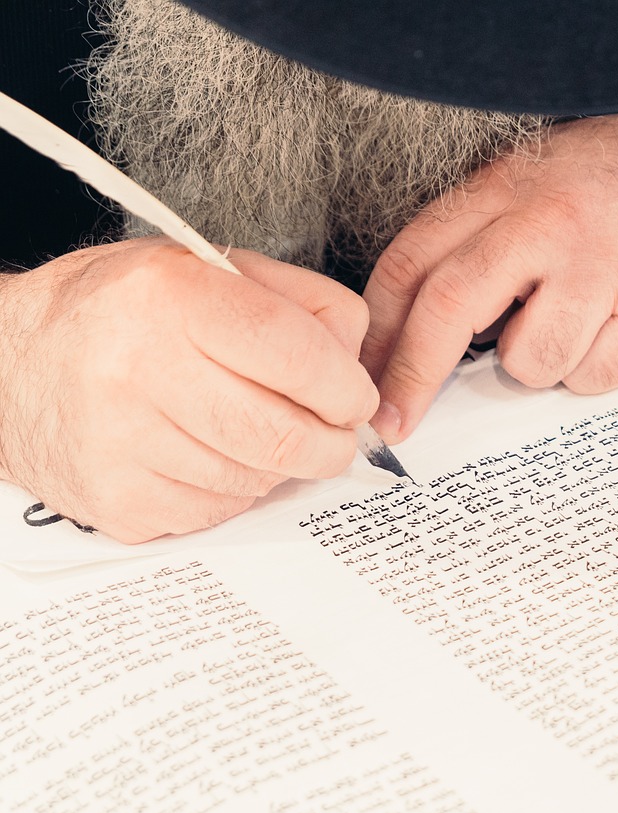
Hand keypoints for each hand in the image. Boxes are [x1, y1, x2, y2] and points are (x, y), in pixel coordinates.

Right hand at [0, 238, 378, 542]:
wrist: (10, 365)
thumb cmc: (124, 313)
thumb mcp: (209, 270)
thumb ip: (300, 302)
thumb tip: (357, 364)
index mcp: (171, 297)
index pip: (299, 356)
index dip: (346, 387)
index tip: (354, 397)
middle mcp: (139, 369)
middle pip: (286, 434)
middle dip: (331, 441)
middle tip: (334, 433)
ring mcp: (122, 444)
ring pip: (258, 478)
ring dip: (279, 464)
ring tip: (254, 431)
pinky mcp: (118, 501)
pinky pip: (219, 510)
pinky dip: (235, 489)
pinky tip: (207, 455)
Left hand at [361, 76, 617, 441]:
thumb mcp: (540, 177)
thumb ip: (482, 237)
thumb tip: (420, 330)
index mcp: (510, 188)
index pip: (415, 262)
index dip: (379, 333)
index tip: (366, 378)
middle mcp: (550, 225)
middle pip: (448, 310)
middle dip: (412, 379)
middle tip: (395, 423)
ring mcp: (605, 271)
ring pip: (528, 362)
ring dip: (540, 359)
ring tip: (578, 317)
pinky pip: (593, 378)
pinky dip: (597, 366)